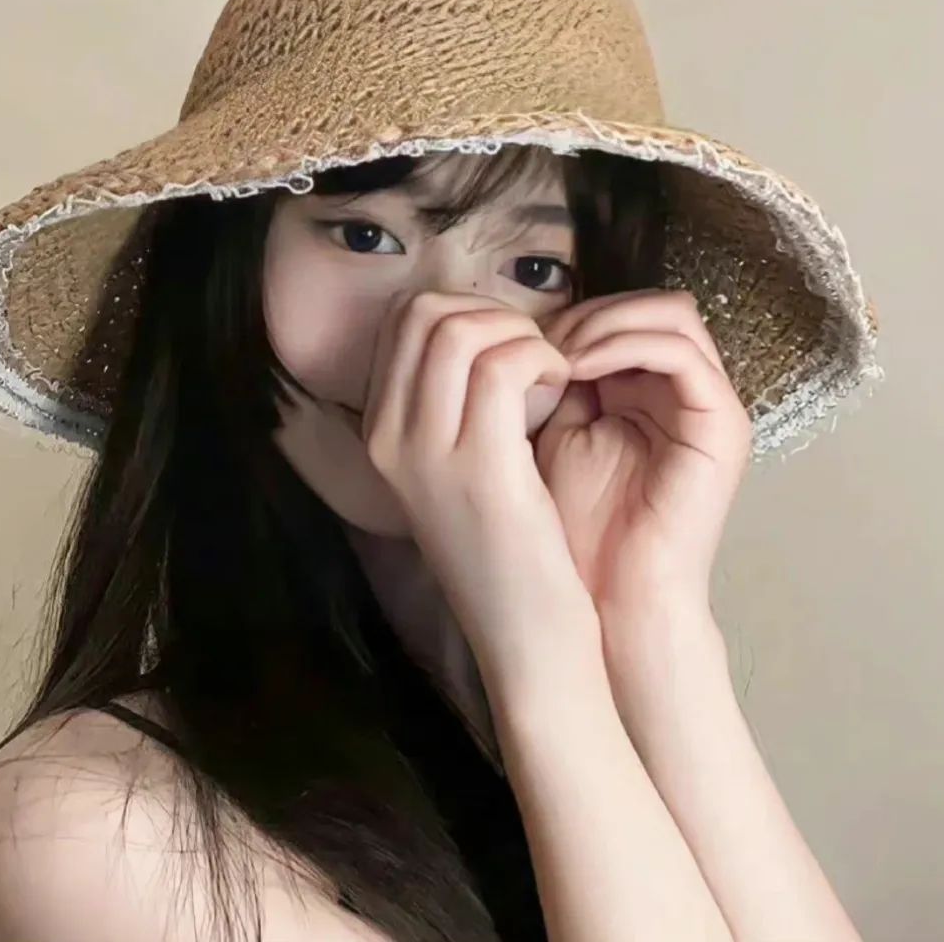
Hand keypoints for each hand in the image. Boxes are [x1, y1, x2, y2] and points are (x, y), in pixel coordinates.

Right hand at [360, 290, 596, 690]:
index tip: (510, 346)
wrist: (524, 633)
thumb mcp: (459, 467)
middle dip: (493, 315)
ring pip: (461, 330)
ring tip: (551, 376)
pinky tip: (564, 389)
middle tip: (534, 355)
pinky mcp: (478, 468)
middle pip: (424, 312)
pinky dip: (544, 359)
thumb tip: (488, 331)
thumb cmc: (507, 546)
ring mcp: (424, 451)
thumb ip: (455, 401)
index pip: (403, 321)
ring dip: (523, 336)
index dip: (466, 311)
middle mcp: (387, 437)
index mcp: (379, 432)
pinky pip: (504, 366)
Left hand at [533, 289, 751, 627]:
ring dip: (605, 324)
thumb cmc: (573, 526)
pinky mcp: (722, 424)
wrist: (605, 598)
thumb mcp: (555, 434)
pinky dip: (625, 345)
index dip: (572, 315)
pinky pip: (681, 353)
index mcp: (651, 391)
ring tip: (555, 355)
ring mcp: (711, 405)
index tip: (520, 339)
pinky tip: (577, 367)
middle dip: (588, 314)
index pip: (625, 314)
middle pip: (652, 304)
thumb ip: (556, 379)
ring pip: (672, 315)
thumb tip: (531, 328)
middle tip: (537, 342)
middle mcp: (688, 391)